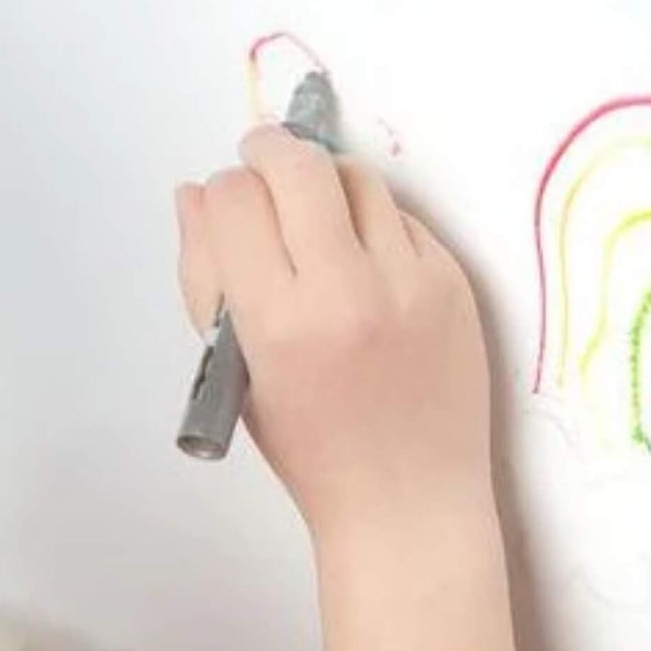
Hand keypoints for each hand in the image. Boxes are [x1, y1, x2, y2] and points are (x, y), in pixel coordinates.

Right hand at [177, 126, 491, 537]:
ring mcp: (411, 282)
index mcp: (279, 321)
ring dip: (325, 180)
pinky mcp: (453, 281)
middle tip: (261, 160)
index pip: (235, 201)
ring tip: (314, 213)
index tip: (228, 203)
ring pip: (357, 176)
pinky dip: (374, 222)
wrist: (409, 500)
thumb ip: (205, 278)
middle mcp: (350, 291)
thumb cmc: (312, 450)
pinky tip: (363, 259)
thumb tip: (196, 194)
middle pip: (300, 164)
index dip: (222, 191)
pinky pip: (402, 217)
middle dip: (268, 150)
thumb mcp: (235, 373)